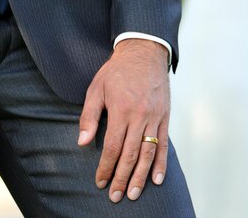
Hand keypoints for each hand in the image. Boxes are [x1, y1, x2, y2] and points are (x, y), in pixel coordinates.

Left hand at [78, 39, 169, 202]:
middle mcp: (140, 115)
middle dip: (121, 178)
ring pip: (148, 153)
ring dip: (141, 176)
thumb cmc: (117, 70)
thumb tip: (82, 142)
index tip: (99, 182)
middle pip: (131, 155)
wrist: (144, 51)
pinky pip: (164, 143)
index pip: (113, 147)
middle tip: (115, 196)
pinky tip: (157, 178)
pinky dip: (161, 162)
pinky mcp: (165, 115)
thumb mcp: (96, 88)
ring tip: (134, 194)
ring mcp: (155, 116)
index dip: (106, 167)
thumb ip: (89, 115)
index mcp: (122, 109)